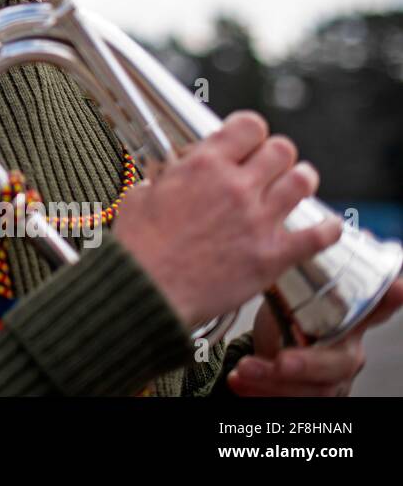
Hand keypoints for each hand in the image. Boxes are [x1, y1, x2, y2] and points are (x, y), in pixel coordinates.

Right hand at [116, 110, 341, 327]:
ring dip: (300, 181)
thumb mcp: (140, 195)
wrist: (146, 291)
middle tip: (270, 166)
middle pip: (281, 150)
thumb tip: (170, 177)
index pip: (249, 126)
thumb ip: (165, 179)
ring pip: (302, 182)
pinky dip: (327, 229)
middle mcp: (236, 187)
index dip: (250, 131)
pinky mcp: (272, 256)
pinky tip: (327, 227)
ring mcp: (258, 221)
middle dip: (276, 155)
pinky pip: (318, 236)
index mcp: (203, 166)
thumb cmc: (138, 248)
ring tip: (295, 185)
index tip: (247, 140)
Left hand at [227, 277, 402, 395]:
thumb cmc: (288, 315)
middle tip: (282, 361)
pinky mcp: (309, 395)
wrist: (268, 348)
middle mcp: (346, 350)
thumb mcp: (291, 290)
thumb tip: (283, 222)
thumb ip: (295, 265)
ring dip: (275, 382)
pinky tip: (238, 382)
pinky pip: (289, 401)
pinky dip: (260, 392)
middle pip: (339, 363)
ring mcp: (331, 378)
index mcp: (347, 320)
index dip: (387, 299)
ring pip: (314, 389)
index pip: (374, 309)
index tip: (396, 287)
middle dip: (309, 364)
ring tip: (245, 370)